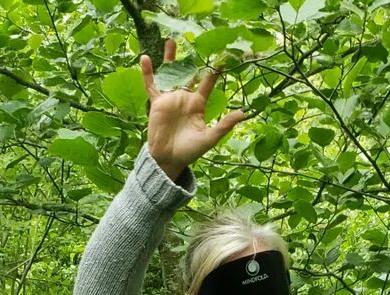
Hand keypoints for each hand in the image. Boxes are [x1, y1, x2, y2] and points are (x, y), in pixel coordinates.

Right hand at [141, 40, 245, 180]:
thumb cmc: (190, 150)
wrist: (169, 159)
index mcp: (198, 104)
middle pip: (188, 73)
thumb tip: (244, 113)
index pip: (207, 83)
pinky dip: (148, 72)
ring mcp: (170, 99)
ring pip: (169, 74)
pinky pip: (152, 85)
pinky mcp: (157, 103)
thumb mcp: (210, 138)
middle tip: (197, 40)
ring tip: (171, 40)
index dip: (213, 71)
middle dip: (191, 58)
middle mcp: (184, 98)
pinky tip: (145, 58)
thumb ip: (225, 125)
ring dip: (170, 58)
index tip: (221, 57)